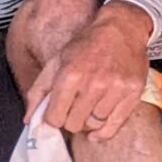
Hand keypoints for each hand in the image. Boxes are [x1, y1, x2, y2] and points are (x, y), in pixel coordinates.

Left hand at [30, 2, 152, 142]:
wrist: (122, 28)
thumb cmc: (87, 44)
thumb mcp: (57, 61)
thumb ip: (39, 90)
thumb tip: (28, 120)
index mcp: (70, 75)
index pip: (54, 118)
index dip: (53, 118)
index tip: (57, 113)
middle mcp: (93, 84)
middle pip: (73, 125)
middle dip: (70, 120)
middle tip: (74, 109)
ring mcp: (115, 90)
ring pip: (94, 125)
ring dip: (88, 120)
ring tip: (89, 107)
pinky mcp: (132, 94)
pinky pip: (115, 126)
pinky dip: (103, 133)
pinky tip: (97, 131)